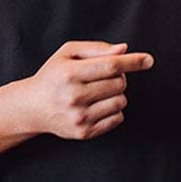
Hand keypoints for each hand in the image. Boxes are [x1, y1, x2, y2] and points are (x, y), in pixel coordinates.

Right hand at [17, 42, 153, 139]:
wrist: (33, 107)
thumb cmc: (53, 76)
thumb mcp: (67, 53)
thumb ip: (96, 49)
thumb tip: (123, 50)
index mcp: (69, 73)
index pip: (110, 66)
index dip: (132, 62)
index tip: (148, 60)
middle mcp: (74, 96)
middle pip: (119, 83)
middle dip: (118, 77)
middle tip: (101, 77)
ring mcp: (79, 117)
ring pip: (121, 101)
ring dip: (116, 94)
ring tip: (97, 92)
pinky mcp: (84, 132)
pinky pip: (117, 119)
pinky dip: (113, 110)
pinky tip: (97, 106)